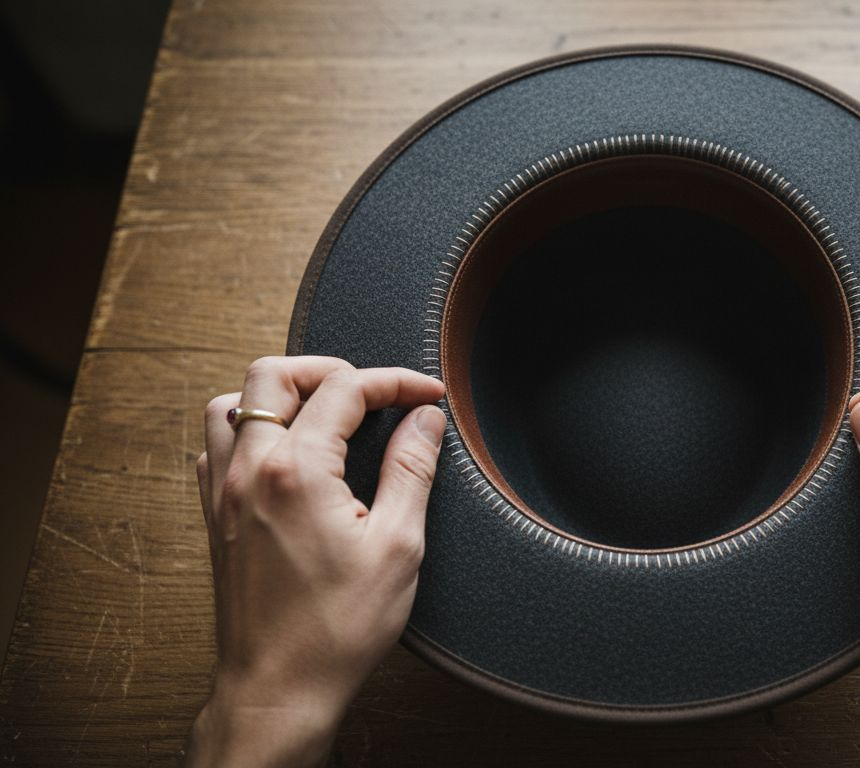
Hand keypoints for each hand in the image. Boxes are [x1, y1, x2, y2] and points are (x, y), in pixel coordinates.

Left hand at [186, 356, 445, 766]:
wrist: (280, 687)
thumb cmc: (338, 628)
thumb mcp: (398, 545)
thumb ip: (412, 469)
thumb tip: (424, 419)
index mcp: (297, 472)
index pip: (345, 389)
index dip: (395, 381)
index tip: (427, 396)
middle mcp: (249, 471)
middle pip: (273, 375)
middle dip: (329, 370)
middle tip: (373, 392)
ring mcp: (223, 493)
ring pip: (232, 404)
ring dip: (280, 395)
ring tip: (324, 414)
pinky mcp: (215, 518)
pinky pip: (216, 446)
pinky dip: (250, 430)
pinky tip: (287, 454)